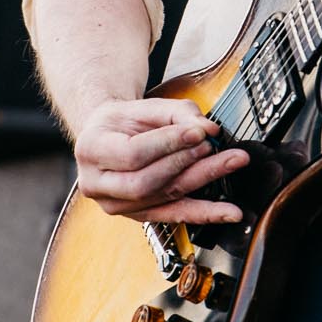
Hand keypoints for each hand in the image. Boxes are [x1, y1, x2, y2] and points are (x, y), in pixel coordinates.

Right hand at [73, 97, 249, 222]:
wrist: (110, 138)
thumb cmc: (126, 120)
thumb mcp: (145, 105)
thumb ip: (177, 112)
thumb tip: (208, 129)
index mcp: (91, 149)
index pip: (132, 154)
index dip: (168, 144)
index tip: (198, 132)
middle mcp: (96, 184)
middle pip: (146, 182)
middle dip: (185, 163)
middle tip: (213, 146)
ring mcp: (115, 205)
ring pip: (163, 198)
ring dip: (201, 180)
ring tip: (231, 163)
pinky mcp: (138, 216)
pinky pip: (175, 216)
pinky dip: (205, 213)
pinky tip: (230, 213)